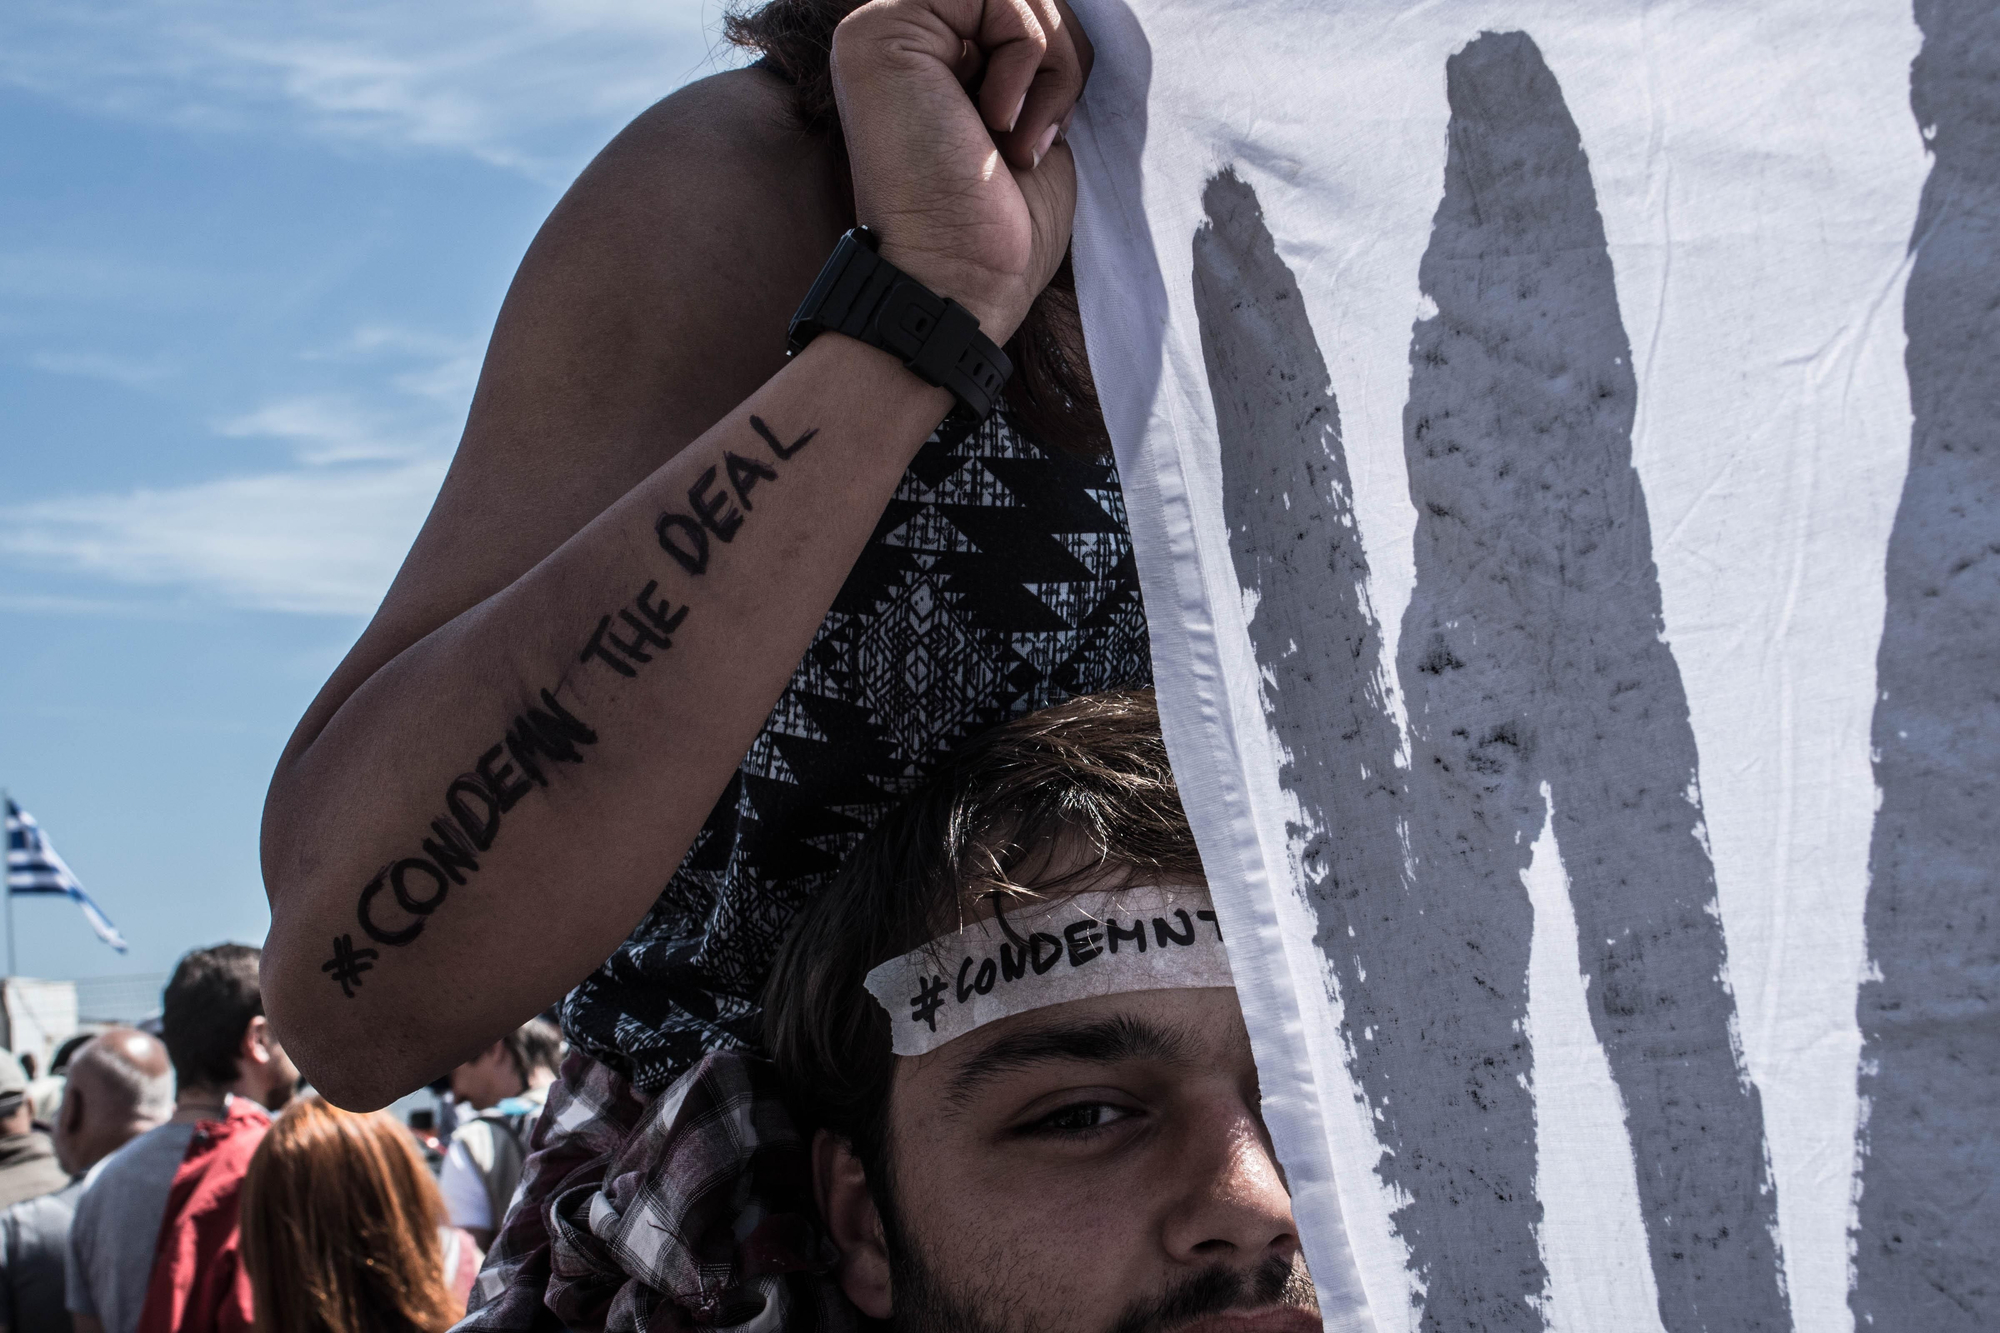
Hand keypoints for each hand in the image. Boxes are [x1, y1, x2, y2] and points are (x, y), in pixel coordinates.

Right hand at [831, 0, 1092, 340]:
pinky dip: (1029, 58)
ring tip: (1014, 139)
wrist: (959, 286)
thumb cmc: (1000, 232)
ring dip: (1050, 66)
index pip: (1021, 10)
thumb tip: (1085, 10)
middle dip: (1060, 58)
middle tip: (1031, 139)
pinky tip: (995, 123)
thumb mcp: (1037, 120)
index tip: (1040, 139)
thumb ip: (1039, 56)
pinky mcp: (881, 30)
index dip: (1061, 61)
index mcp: (930, 53)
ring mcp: (882, 26)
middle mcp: (898, 32)